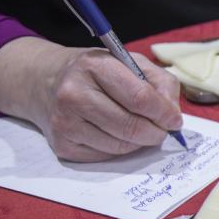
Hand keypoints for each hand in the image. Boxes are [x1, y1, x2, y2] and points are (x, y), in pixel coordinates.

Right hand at [0, 37, 182, 161]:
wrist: (43, 81)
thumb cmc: (95, 72)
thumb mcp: (129, 62)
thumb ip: (160, 83)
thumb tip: (173, 115)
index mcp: (94, 66)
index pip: (140, 98)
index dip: (164, 113)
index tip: (175, 120)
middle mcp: (74, 94)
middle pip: (131, 126)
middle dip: (156, 132)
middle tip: (163, 130)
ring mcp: (65, 122)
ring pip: (121, 146)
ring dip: (140, 142)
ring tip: (142, 130)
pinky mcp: (62, 145)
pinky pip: (105, 156)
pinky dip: (121, 149)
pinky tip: (117, 134)